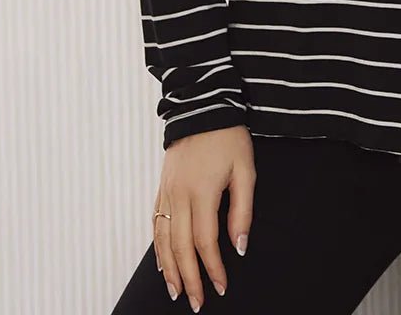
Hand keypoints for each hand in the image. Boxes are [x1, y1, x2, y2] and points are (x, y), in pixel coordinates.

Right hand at [153, 124, 255, 311]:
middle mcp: (179, 195)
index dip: (213, 268)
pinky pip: (155, 222)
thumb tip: (240, 245)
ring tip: (176, 291)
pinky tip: (162, 261)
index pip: (205, 242)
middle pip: (179, 247)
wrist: (202, 106)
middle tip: (196, 303)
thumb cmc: (228, 137)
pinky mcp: (161, 186)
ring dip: (169, 269)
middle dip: (188, 279)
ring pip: (162, 239)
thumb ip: (242, 210)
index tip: (221, 287)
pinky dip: (157, 246)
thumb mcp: (246, 170)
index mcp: (202, 192)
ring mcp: (167, 191)